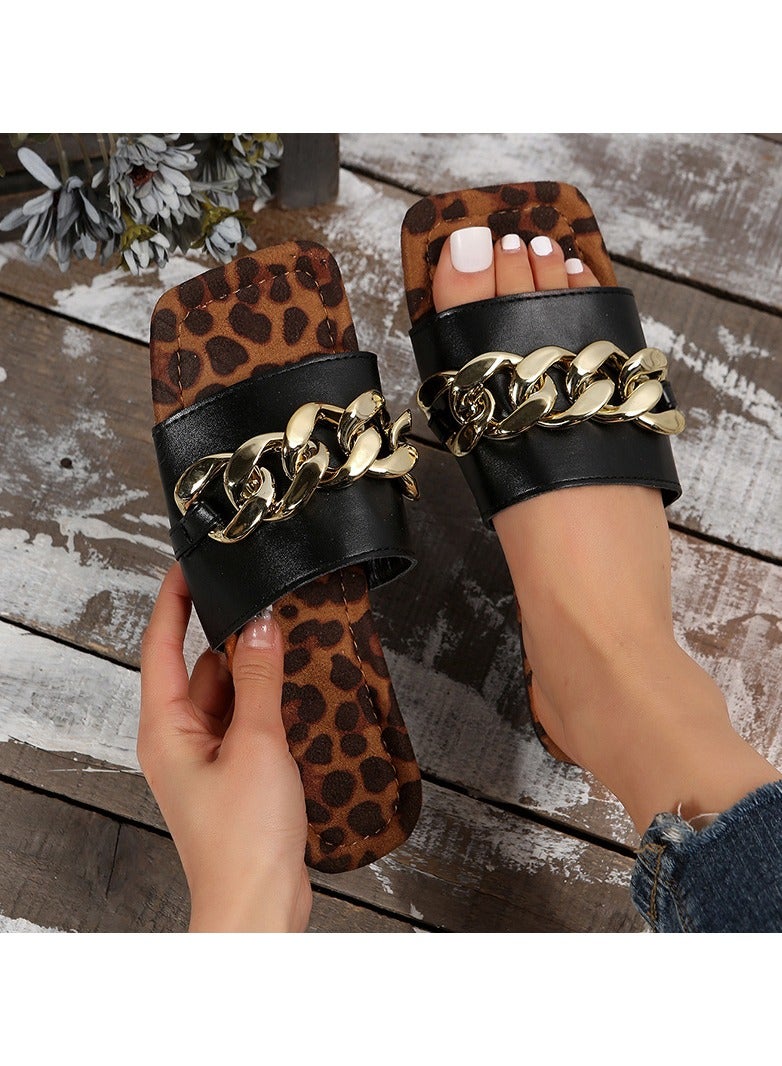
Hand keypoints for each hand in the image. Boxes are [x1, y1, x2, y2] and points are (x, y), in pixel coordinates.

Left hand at [138, 563, 310, 931]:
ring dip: (258, 675)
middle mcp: (180, 740)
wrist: (259, 905)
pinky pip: (248, 722)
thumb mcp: (256, 744)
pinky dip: (269, 705)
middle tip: (268, 610)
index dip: (173, 602)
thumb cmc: (241, 842)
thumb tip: (260, 626)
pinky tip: (298, 696)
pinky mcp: (235, 774)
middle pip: (202, 667)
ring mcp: (208, 758)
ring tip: (292, 652)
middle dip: (234, 640)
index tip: (188, 568)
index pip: (160, 646)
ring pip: (230, 694)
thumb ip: (259, 679)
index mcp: (165, 728)